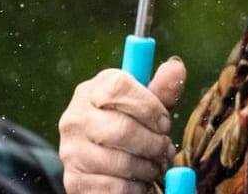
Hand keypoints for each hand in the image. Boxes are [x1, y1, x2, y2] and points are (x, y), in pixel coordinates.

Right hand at [58, 58, 186, 193]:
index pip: (119, 87)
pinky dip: (135, 188)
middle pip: (122, 129)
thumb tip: (177, 67)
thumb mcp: (145, 107)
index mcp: (92, 91)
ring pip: (121, 162)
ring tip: (153, 166)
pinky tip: (137, 181)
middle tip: (165, 150)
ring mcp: (71, 151)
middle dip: (154, 143)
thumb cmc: (128, 127)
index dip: (150, 107)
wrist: (98, 165)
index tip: (165, 122)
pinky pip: (116, 188)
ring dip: (148, 168)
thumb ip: (161, 90)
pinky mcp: (74, 182)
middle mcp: (75, 118)